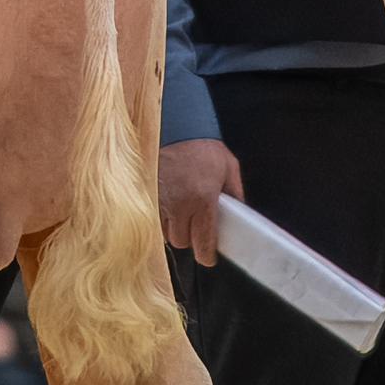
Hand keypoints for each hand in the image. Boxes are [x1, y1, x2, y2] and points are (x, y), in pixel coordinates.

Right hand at [159, 136, 243, 262]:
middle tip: (195, 225)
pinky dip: (158, 218)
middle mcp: (178, 205)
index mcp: (202, 201)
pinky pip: (151, 219)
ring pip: (165, 233)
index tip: (208, 257)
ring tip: (180, 213)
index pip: (203, 243)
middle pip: (182, 241)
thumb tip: (240, 216)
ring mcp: (158, 201)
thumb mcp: (230, 168)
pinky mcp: (145, 195)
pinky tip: (166, 206)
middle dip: (190, 238)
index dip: (207, 255)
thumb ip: (235, 195)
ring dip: (173, 228)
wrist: (176, 127)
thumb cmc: (204, 148)